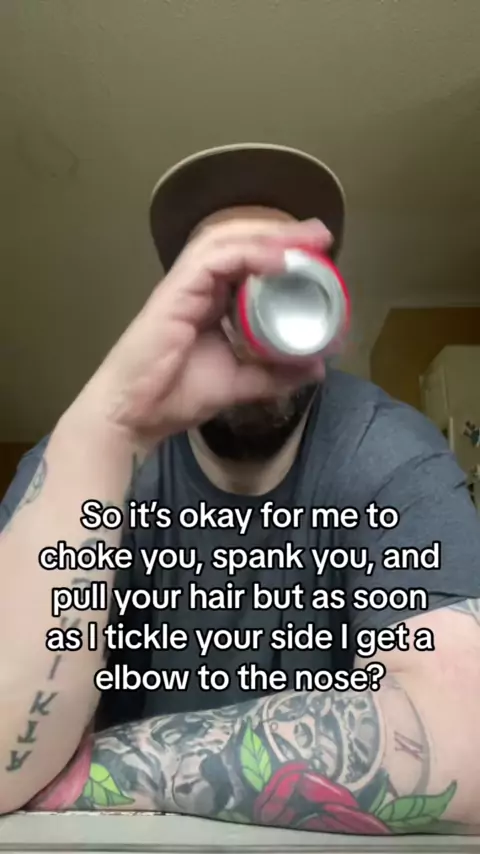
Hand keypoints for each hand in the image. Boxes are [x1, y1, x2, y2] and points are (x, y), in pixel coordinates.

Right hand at [81, 218, 331, 447]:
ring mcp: (185, 286)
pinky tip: (279, 260)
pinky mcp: (176, 292)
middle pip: (240, 241)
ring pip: (227, 240)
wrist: (135, 414)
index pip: (247, 262)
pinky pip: (214, 260)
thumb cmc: (175, 397)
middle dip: (281, 233)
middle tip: (321, 234)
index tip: (319, 253)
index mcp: (210, 302)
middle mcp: (199, 286)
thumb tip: (317, 367)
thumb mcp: (240, 383)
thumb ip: (275, 374)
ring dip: (269, 235)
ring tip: (307, 239)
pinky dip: (249, 254)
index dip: (281, 251)